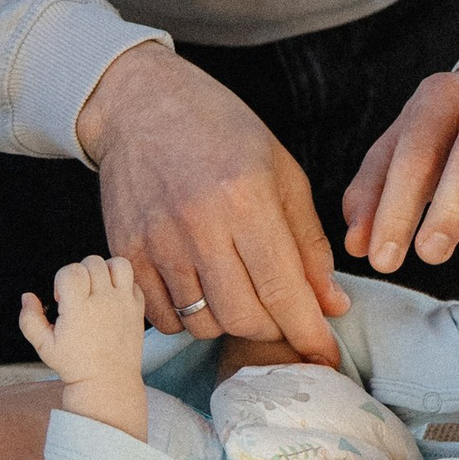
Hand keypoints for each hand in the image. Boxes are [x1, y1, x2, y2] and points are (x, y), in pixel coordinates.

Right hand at [17, 253, 148, 436]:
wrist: (108, 383)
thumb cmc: (75, 365)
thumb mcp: (44, 347)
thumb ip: (29, 319)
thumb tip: (27, 297)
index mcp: (79, 309)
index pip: (71, 271)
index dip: (61, 279)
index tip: (62, 299)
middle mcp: (103, 302)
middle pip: (93, 262)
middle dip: (81, 273)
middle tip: (79, 296)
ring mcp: (123, 304)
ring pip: (118, 264)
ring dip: (106, 271)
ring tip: (98, 288)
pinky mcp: (138, 309)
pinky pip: (134, 282)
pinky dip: (123, 285)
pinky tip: (112, 301)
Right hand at [79, 44, 347, 359]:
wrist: (140, 104)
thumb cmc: (220, 130)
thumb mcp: (280, 171)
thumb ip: (308, 243)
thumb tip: (332, 305)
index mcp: (246, 197)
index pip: (283, 289)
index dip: (308, 332)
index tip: (325, 355)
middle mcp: (199, 224)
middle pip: (244, 318)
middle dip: (273, 330)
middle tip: (282, 314)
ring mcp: (157, 241)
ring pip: (203, 325)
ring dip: (230, 323)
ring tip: (238, 290)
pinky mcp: (126, 251)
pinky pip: (163, 317)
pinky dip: (188, 317)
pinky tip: (200, 287)